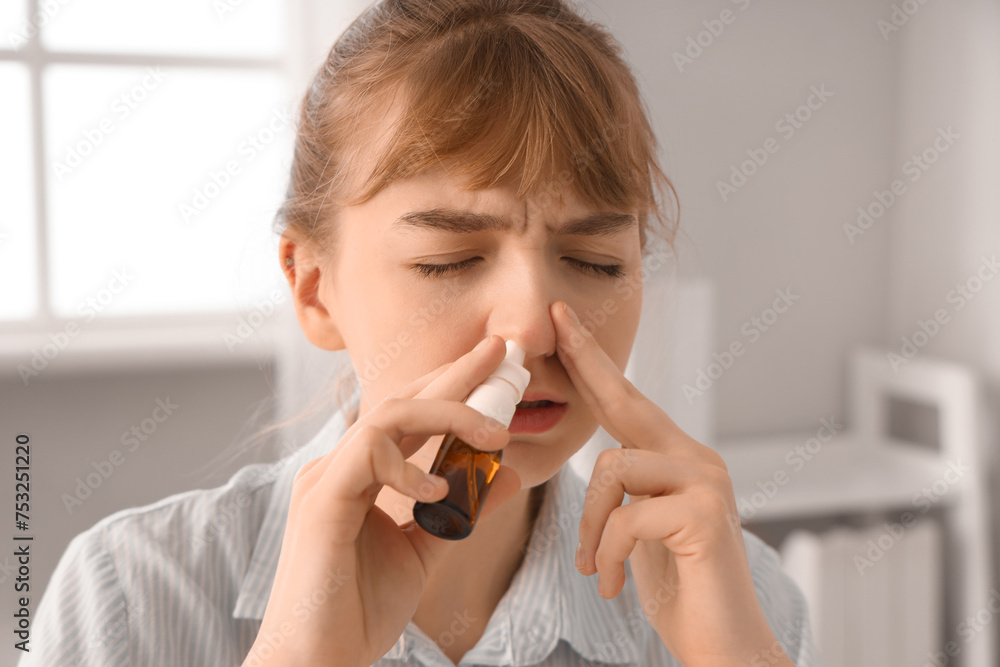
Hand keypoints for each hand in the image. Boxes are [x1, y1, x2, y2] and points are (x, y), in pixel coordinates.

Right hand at [243, 334, 521, 666]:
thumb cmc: (358, 609)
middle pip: (401, 400)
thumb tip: (506, 478)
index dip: (452, 386)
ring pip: (387, 416)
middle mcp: (341, 465)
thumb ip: (461, 512)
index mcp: (361, 473)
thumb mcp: (426, 551)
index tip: (496, 367)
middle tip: (499, 349)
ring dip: (448, 414)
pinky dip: (410, 466)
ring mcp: (327, 478)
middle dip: (454, 372)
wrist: (318, 661)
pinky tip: (441, 488)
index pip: (411, 415)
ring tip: (496, 431)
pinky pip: (368, 456)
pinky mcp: (322, 501)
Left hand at [551, 301, 793, 666]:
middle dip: (586, 360)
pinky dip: (608, 555)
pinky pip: (626, 518)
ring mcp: (706, 484)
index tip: (563, 324)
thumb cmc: (679, 590)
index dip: (592, 363)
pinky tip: (614, 585)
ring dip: (592, 527)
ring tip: (598, 569)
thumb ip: (628, 491)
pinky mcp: (705, 516)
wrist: (723, 646)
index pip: (627, 403)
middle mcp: (698, 460)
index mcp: (679, 460)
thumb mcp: (642, 530)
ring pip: (612, 468)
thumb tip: (599, 465)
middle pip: (628, 401)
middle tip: (554, 319)